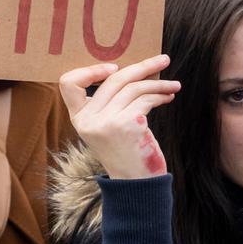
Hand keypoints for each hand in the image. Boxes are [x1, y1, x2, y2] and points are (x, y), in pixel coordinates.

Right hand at [57, 56, 179, 179]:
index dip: (89, 71)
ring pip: (134, 87)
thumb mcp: (107, 127)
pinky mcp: (127, 124)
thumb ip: (108, 103)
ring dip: (158, 83)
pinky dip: (161, 95)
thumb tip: (133, 70)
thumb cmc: (125, 152)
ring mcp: (107, 122)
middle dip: (142, 66)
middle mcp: (89, 120)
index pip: (68, 83)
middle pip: (113, 79)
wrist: (136, 184)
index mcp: (79, 119)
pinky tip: (169, 96)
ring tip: (173, 85)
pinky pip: (146, 99)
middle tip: (163, 59)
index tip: (114, 68)